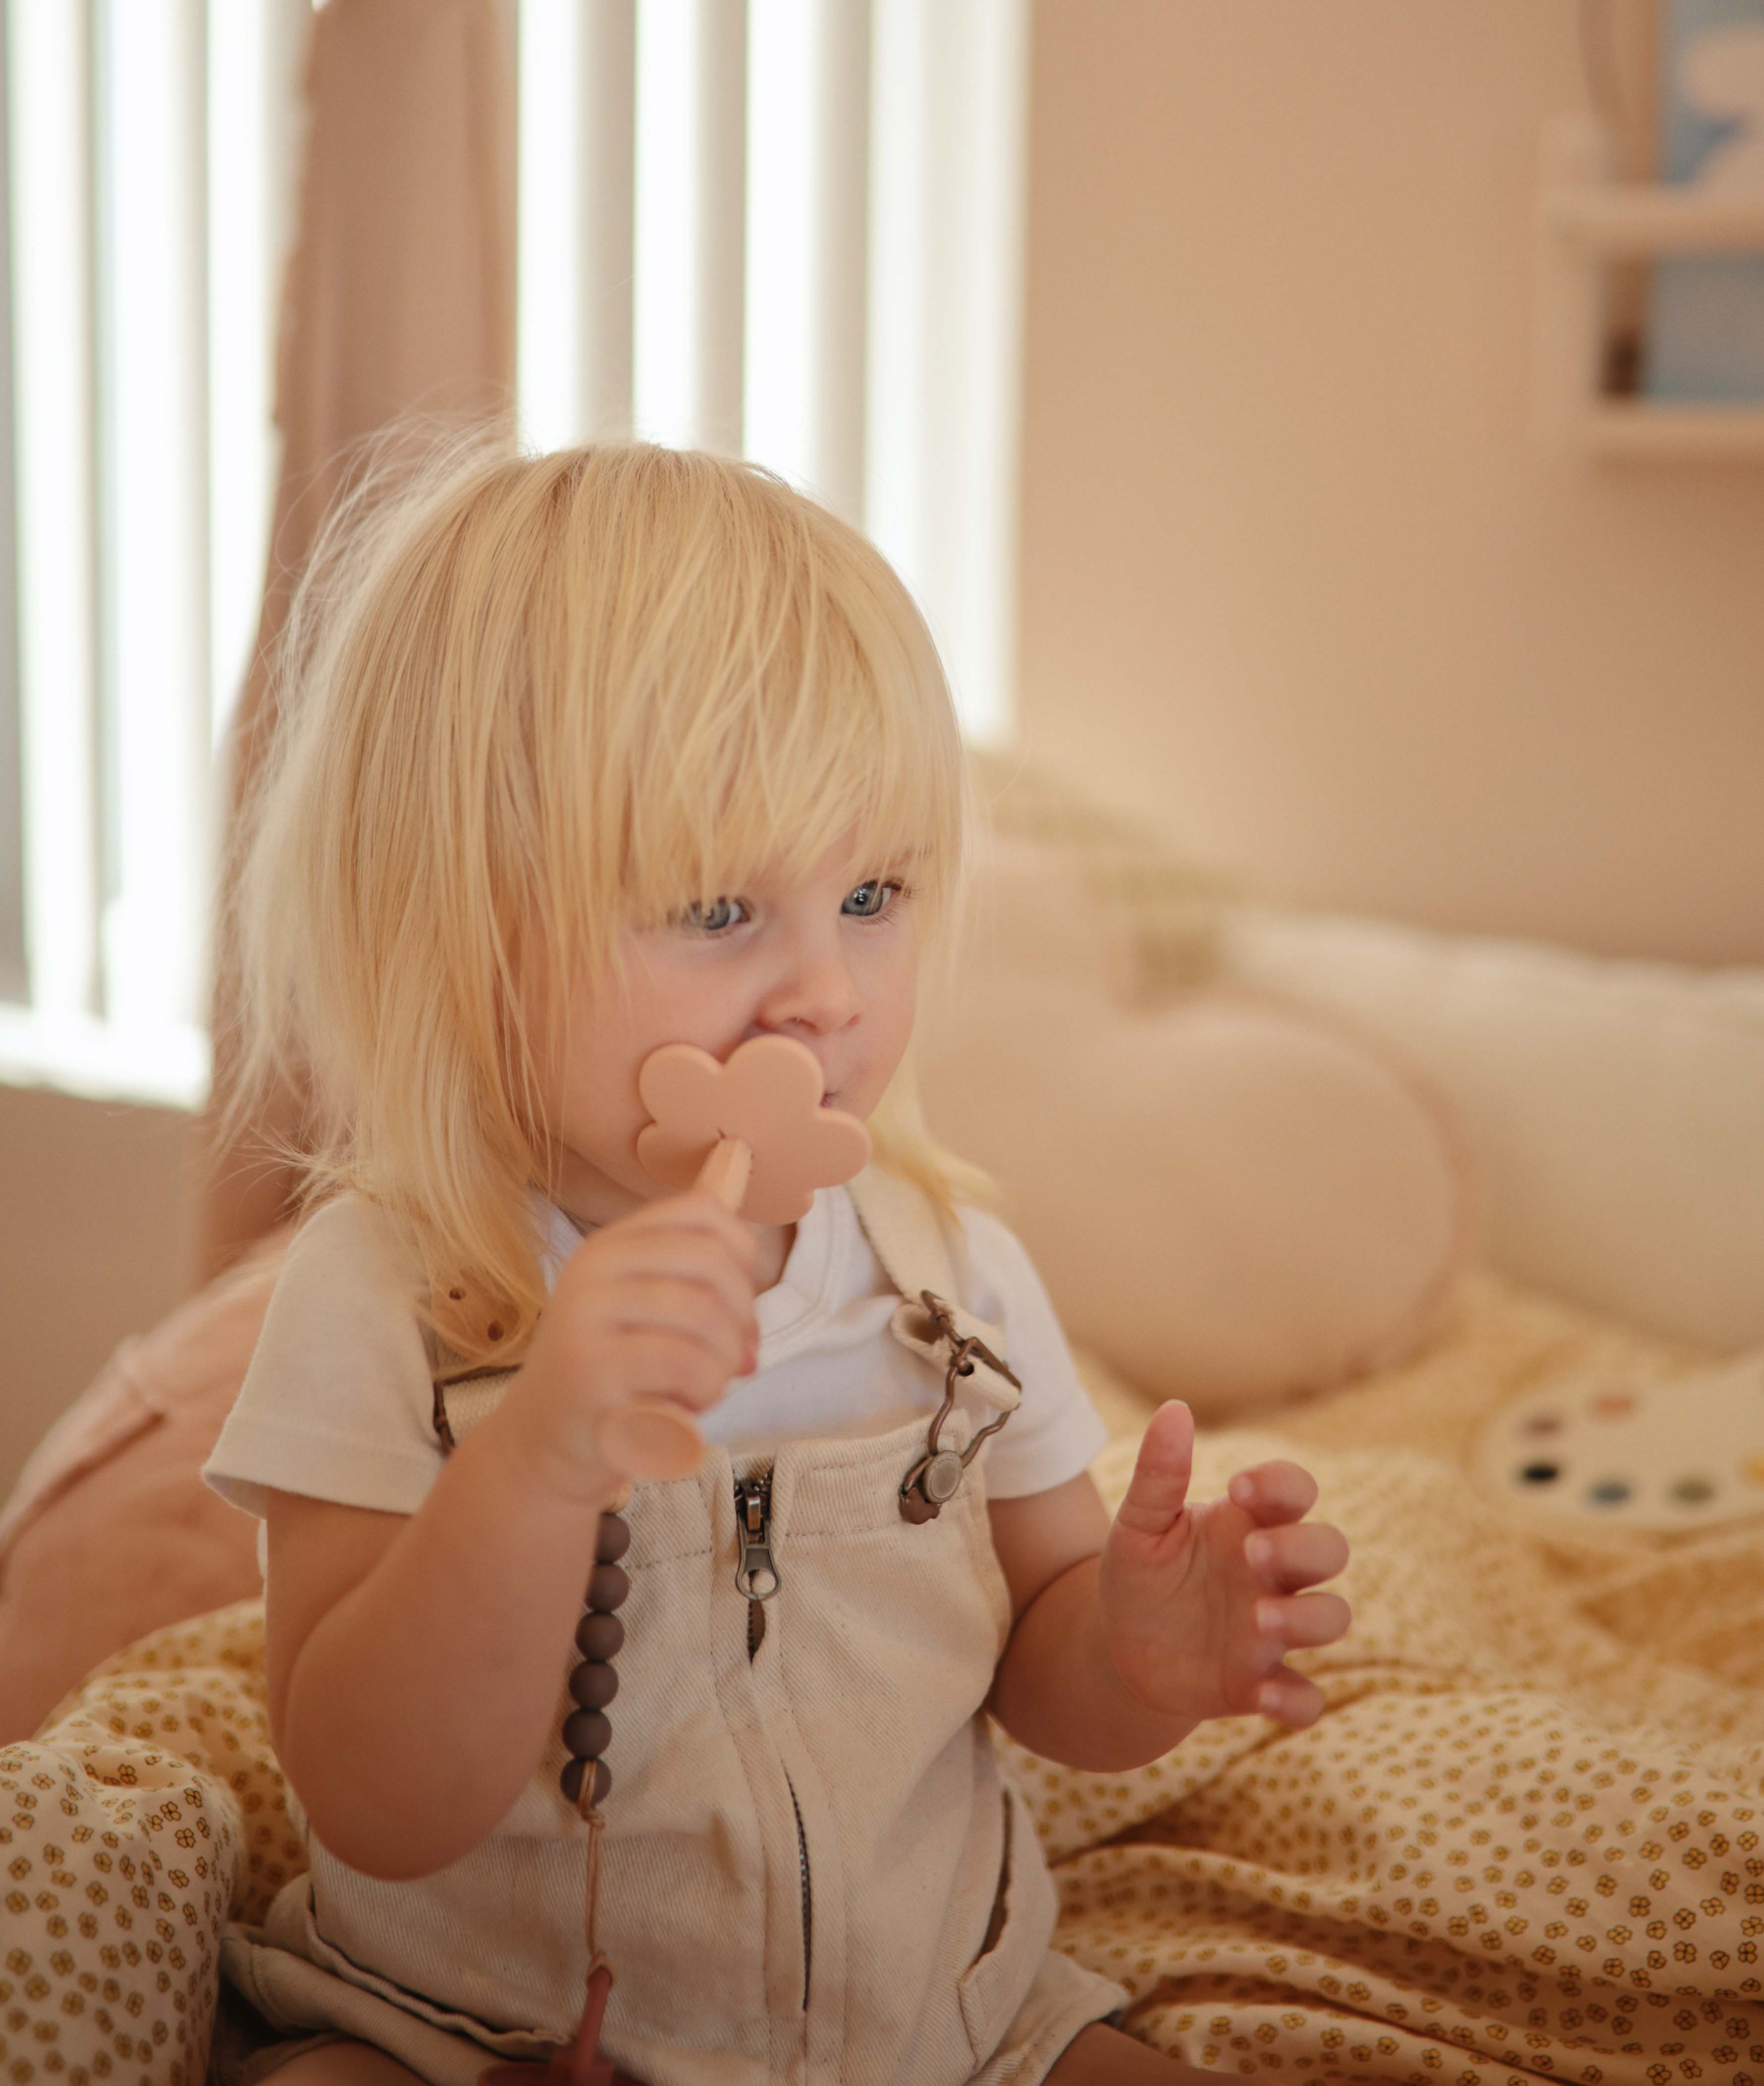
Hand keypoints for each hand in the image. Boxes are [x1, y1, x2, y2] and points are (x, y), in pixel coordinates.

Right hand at [505, 1191, 759, 1501]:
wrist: (544, 1447)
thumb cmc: (614, 1375)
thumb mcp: (648, 1303)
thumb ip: (690, 1246)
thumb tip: (736, 1155)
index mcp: (611, 1245)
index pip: (704, 1213)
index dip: (742, 1259)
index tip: (735, 1306)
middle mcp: (592, 1268)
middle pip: (713, 1264)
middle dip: (743, 1320)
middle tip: (736, 1360)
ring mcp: (586, 1315)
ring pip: (706, 1318)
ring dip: (725, 1364)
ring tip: (704, 1387)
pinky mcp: (590, 1368)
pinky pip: (688, 1364)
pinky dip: (705, 1392)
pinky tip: (683, 1406)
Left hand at [1098, 1401, 1349, 1728]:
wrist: (1117, 1647)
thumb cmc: (1140, 1574)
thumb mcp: (1139, 1523)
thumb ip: (1157, 1472)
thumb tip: (1173, 1409)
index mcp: (1248, 1524)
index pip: (1295, 1489)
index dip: (1282, 1484)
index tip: (1239, 1488)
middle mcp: (1273, 1574)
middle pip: (1330, 1549)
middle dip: (1304, 1548)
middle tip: (1251, 1555)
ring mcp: (1273, 1630)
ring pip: (1332, 1616)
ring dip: (1307, 1619)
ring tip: (1257, 1621)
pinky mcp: (1261, 1683)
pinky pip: (1307, 1697)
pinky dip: (1297, 1700)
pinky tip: (1262, 1695)